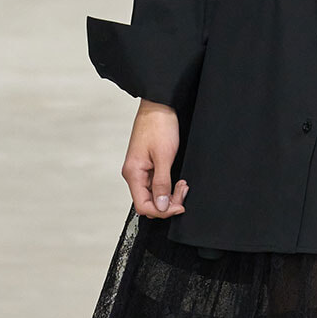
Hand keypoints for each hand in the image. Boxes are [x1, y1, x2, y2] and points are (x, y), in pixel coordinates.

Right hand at [122, 99, 187, 218]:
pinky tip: (178, 181)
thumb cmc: (159, 126)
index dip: (162, 211)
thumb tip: (161, 206)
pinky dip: (168, 186)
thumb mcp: (164, 156)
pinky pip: (156, 185)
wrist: (159, 106)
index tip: (179, 206)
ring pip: (153, 195)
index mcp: (133, 173)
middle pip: (149, 202)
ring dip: (170, 194)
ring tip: (183, 185)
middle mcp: (133, 174)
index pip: (143, 206)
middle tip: (183, 191)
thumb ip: (162, 184)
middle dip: (168, 203)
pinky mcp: (147, 166)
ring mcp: (140, 170)